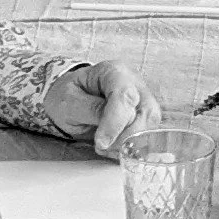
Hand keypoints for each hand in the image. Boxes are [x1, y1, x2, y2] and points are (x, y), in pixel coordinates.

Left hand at [41, 59, 155, 154]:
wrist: (72, 100)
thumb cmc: (69, 96)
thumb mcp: (69, 101)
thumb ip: (90, 109)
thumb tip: (110, 124)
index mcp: (113, 72)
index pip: (124, 95)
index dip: (115, 122)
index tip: (101, 142)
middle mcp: (134, 83)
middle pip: (146, 112)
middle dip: (125, 136)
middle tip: (101, 146)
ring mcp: (142, 100)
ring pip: (150, 126)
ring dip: (128, 143)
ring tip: (105, 146)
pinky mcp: (144, 116)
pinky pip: (147, 135)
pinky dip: (131, 146)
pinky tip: (113, 147)